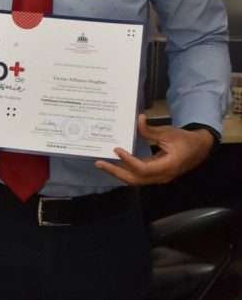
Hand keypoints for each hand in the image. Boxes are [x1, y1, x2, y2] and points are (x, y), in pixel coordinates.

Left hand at [94, 113, 214, 186]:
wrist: (200, 149)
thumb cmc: (186, 140)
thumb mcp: (169, 132)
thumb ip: (151, 130)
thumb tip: (138, 120)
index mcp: (167, 166)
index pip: (143, 169)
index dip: (129, 161)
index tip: (117, 150)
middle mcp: (162, 176)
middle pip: (135, 179)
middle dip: (116, 171)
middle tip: (99, 162)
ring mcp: (159, 178)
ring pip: (135, 180)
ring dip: (119, 172)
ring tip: (103, 164)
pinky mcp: (156, 175)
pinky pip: (139, 176)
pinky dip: (126, 171)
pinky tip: (115, 164)